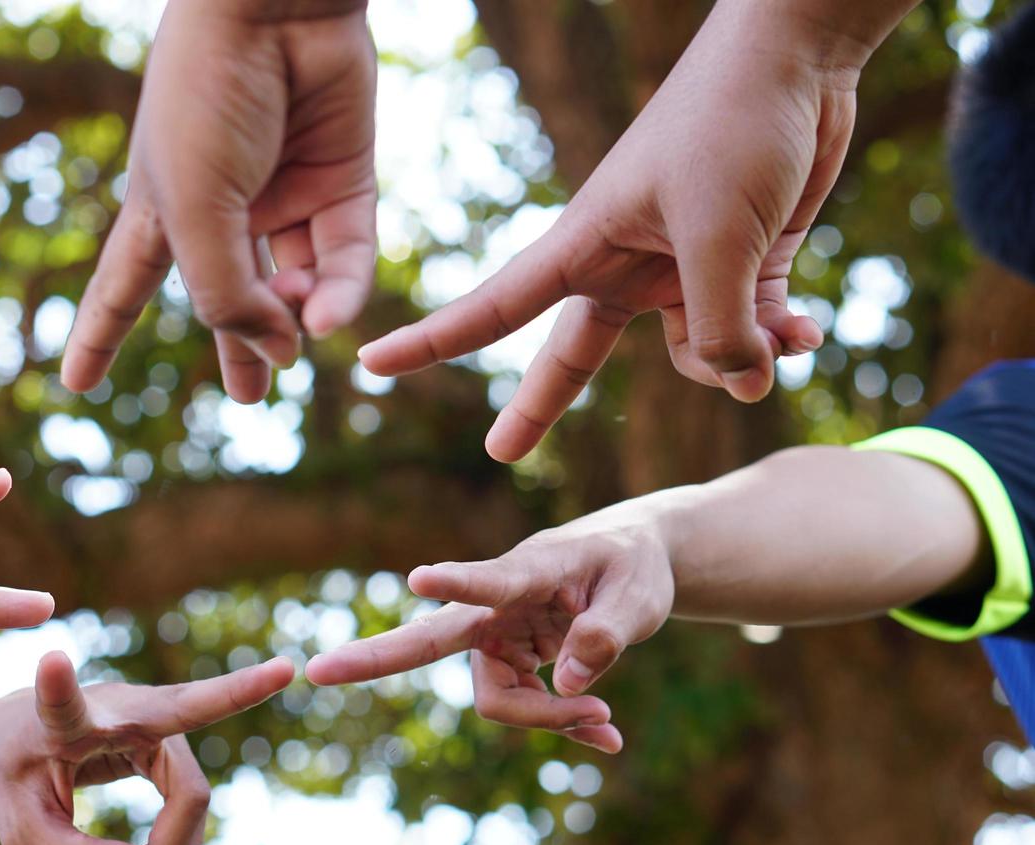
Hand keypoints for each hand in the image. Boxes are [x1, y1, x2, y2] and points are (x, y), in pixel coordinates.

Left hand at [0, 650, 293, 844]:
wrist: (11, 743)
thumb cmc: (11, 779)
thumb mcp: (21, 834)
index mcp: (58, 720)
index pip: (60, 704)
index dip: (56, 686)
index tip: (51, 659)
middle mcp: (113, 707)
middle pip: (183, 715)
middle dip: (237, 690)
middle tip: (284, 670)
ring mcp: (147, 720)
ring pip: (189, 789)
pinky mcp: (162, 743)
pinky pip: (188, 798)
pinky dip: (181, 844)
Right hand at [61, 0, 376, 403]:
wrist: (275, 7)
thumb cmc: (207, 96)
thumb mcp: (192, 210)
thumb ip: (223, 294)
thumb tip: (283, 351)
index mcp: (161, 208)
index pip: (123, 287)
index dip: (98, 336)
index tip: (75, 382)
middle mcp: (223, 209)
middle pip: (229, 296)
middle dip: (240, 347)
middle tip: (251, 397)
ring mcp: (286, 196)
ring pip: (296, 286)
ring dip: (293, 326)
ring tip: (288, 354)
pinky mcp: (343, 182)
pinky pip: (344, 258)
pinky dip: (338, 294)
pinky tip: (326, 320)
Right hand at [306, 517, 678, 752]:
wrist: (629, 561)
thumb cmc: (632, 566)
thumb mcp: (640, 597)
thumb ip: (608, 634)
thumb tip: (570, 686)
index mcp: (530, 569)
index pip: (488, 580)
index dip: (455, 580)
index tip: (419, 577)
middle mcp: (498, 604)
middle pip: (432, 642)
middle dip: (373, 658)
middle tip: (317, 671)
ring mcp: (496, 634)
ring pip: (496, 698)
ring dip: (547, 720)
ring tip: (608, 727)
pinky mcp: (508, 658)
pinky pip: (522, 707)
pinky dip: (561, 724)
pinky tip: (607, 738)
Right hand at [359, 1, 866, 459]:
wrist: (799, 56)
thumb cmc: (733, 127)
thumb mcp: (720, 241)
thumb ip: (720, 329)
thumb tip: (743, 386)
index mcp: (585, 245)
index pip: (492, 309)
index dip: (431, 344)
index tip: (372, 366)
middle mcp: (625, 261)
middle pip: (574, 351)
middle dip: (543, 403)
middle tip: (503, 453)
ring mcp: (684, 263)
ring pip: (693, 349)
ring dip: (739, 357)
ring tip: (783, 340)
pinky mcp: (744, 259)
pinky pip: (752, 325)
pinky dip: (781, 335)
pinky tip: (808, 331)